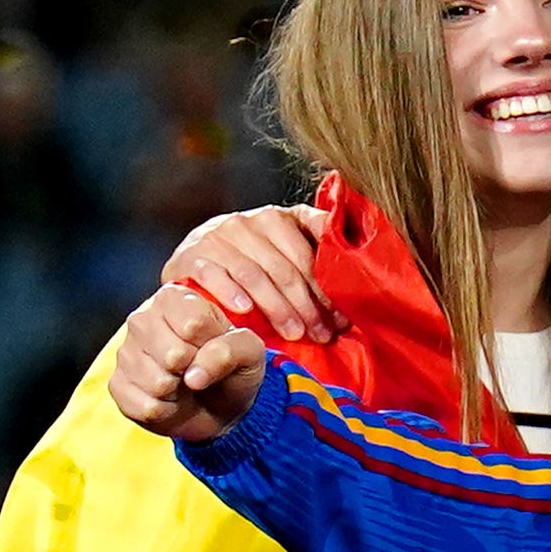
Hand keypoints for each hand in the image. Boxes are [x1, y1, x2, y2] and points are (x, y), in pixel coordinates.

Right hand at [108, 284, 266, 439]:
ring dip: (181, 392)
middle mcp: (142, 319)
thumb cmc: (232, 367)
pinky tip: (170, 400)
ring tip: (185, 384)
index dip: (213, 343)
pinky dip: (166, 411)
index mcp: (175, 298)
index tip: (216, 346)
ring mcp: (125, 352)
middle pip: (173, 353)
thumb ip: (231, 350)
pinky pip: (145, 406)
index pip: (194, 322)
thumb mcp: (250, 352)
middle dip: (195, 369)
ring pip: (158, 382)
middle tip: (199, 368)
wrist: (218, 406)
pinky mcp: (117, 385)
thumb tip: (194, 374)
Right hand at [157, 203, 330, 341]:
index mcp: (278, 217)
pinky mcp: (190, 255)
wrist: (196, 260)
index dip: (328, 287)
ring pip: (254, 275)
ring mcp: (217, 236)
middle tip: (322, 333)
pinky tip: (244, 311)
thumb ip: (317, 252)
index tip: (342, 317)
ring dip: (277, 307)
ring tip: (294, 333)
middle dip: (308, 305)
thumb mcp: (286, 251)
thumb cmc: (253, 260)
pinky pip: (213, 274)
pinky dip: (230, 292)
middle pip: (285, 268)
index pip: (310, 253)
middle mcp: (247, 222)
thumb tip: (359, 273)